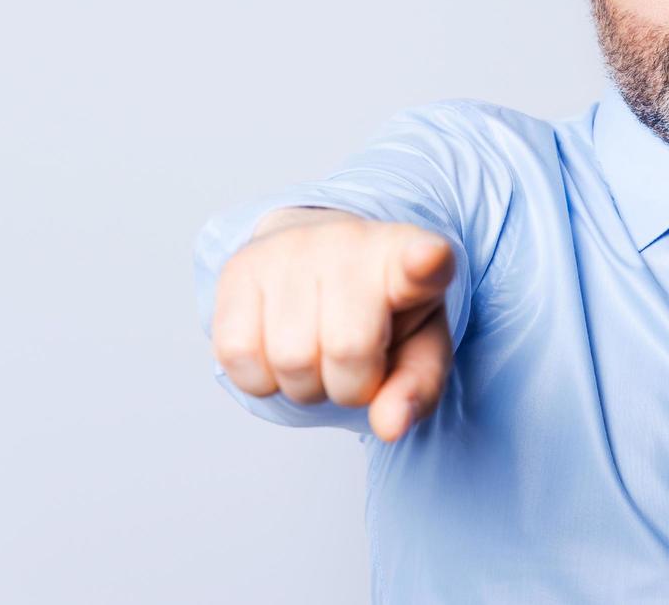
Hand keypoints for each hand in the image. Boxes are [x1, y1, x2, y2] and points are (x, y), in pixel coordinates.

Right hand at [211, 213, 455, 441]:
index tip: (430, 257)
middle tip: (355, 363)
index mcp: (410, 257)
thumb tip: (390, 426)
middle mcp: (349, 242)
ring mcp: (290, 249)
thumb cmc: (382, 313)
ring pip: (289, 359)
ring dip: (305, 384)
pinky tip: (277, 350)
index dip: (426, 263)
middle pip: (347, 350)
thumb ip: (417, 388)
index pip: (420, 262)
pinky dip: (260, 378)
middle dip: (351, 385)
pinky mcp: (240, 267)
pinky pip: (238, 355)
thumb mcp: (419, 348)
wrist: (324, 260)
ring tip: (316, 352)